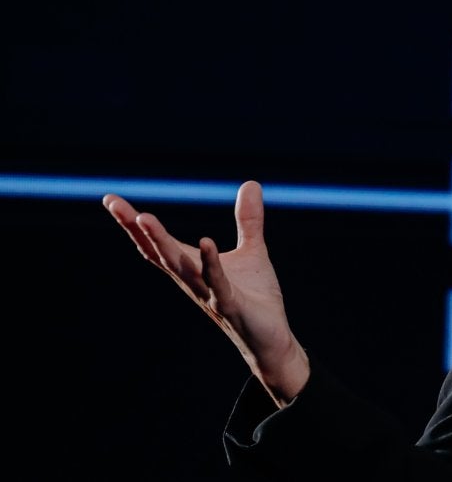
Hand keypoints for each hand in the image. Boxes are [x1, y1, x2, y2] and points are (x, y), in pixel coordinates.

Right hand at [103, 182, 309, 405]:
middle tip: (115, 204)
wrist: (270, 339)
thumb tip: (250, 183)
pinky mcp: (231, 305)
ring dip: (162, 243)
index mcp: (192, 267)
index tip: (110, 199)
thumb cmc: (256, 297)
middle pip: (159, 252)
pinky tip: (206, 241)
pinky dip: (211, 263)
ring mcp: (209, 294)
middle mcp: (193, 281)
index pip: (158, 243)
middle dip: (137, 229)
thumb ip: (248, 219)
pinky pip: (217, 282)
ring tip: (145, 218)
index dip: (134, 223)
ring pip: (180, 267)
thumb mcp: (252, 251)